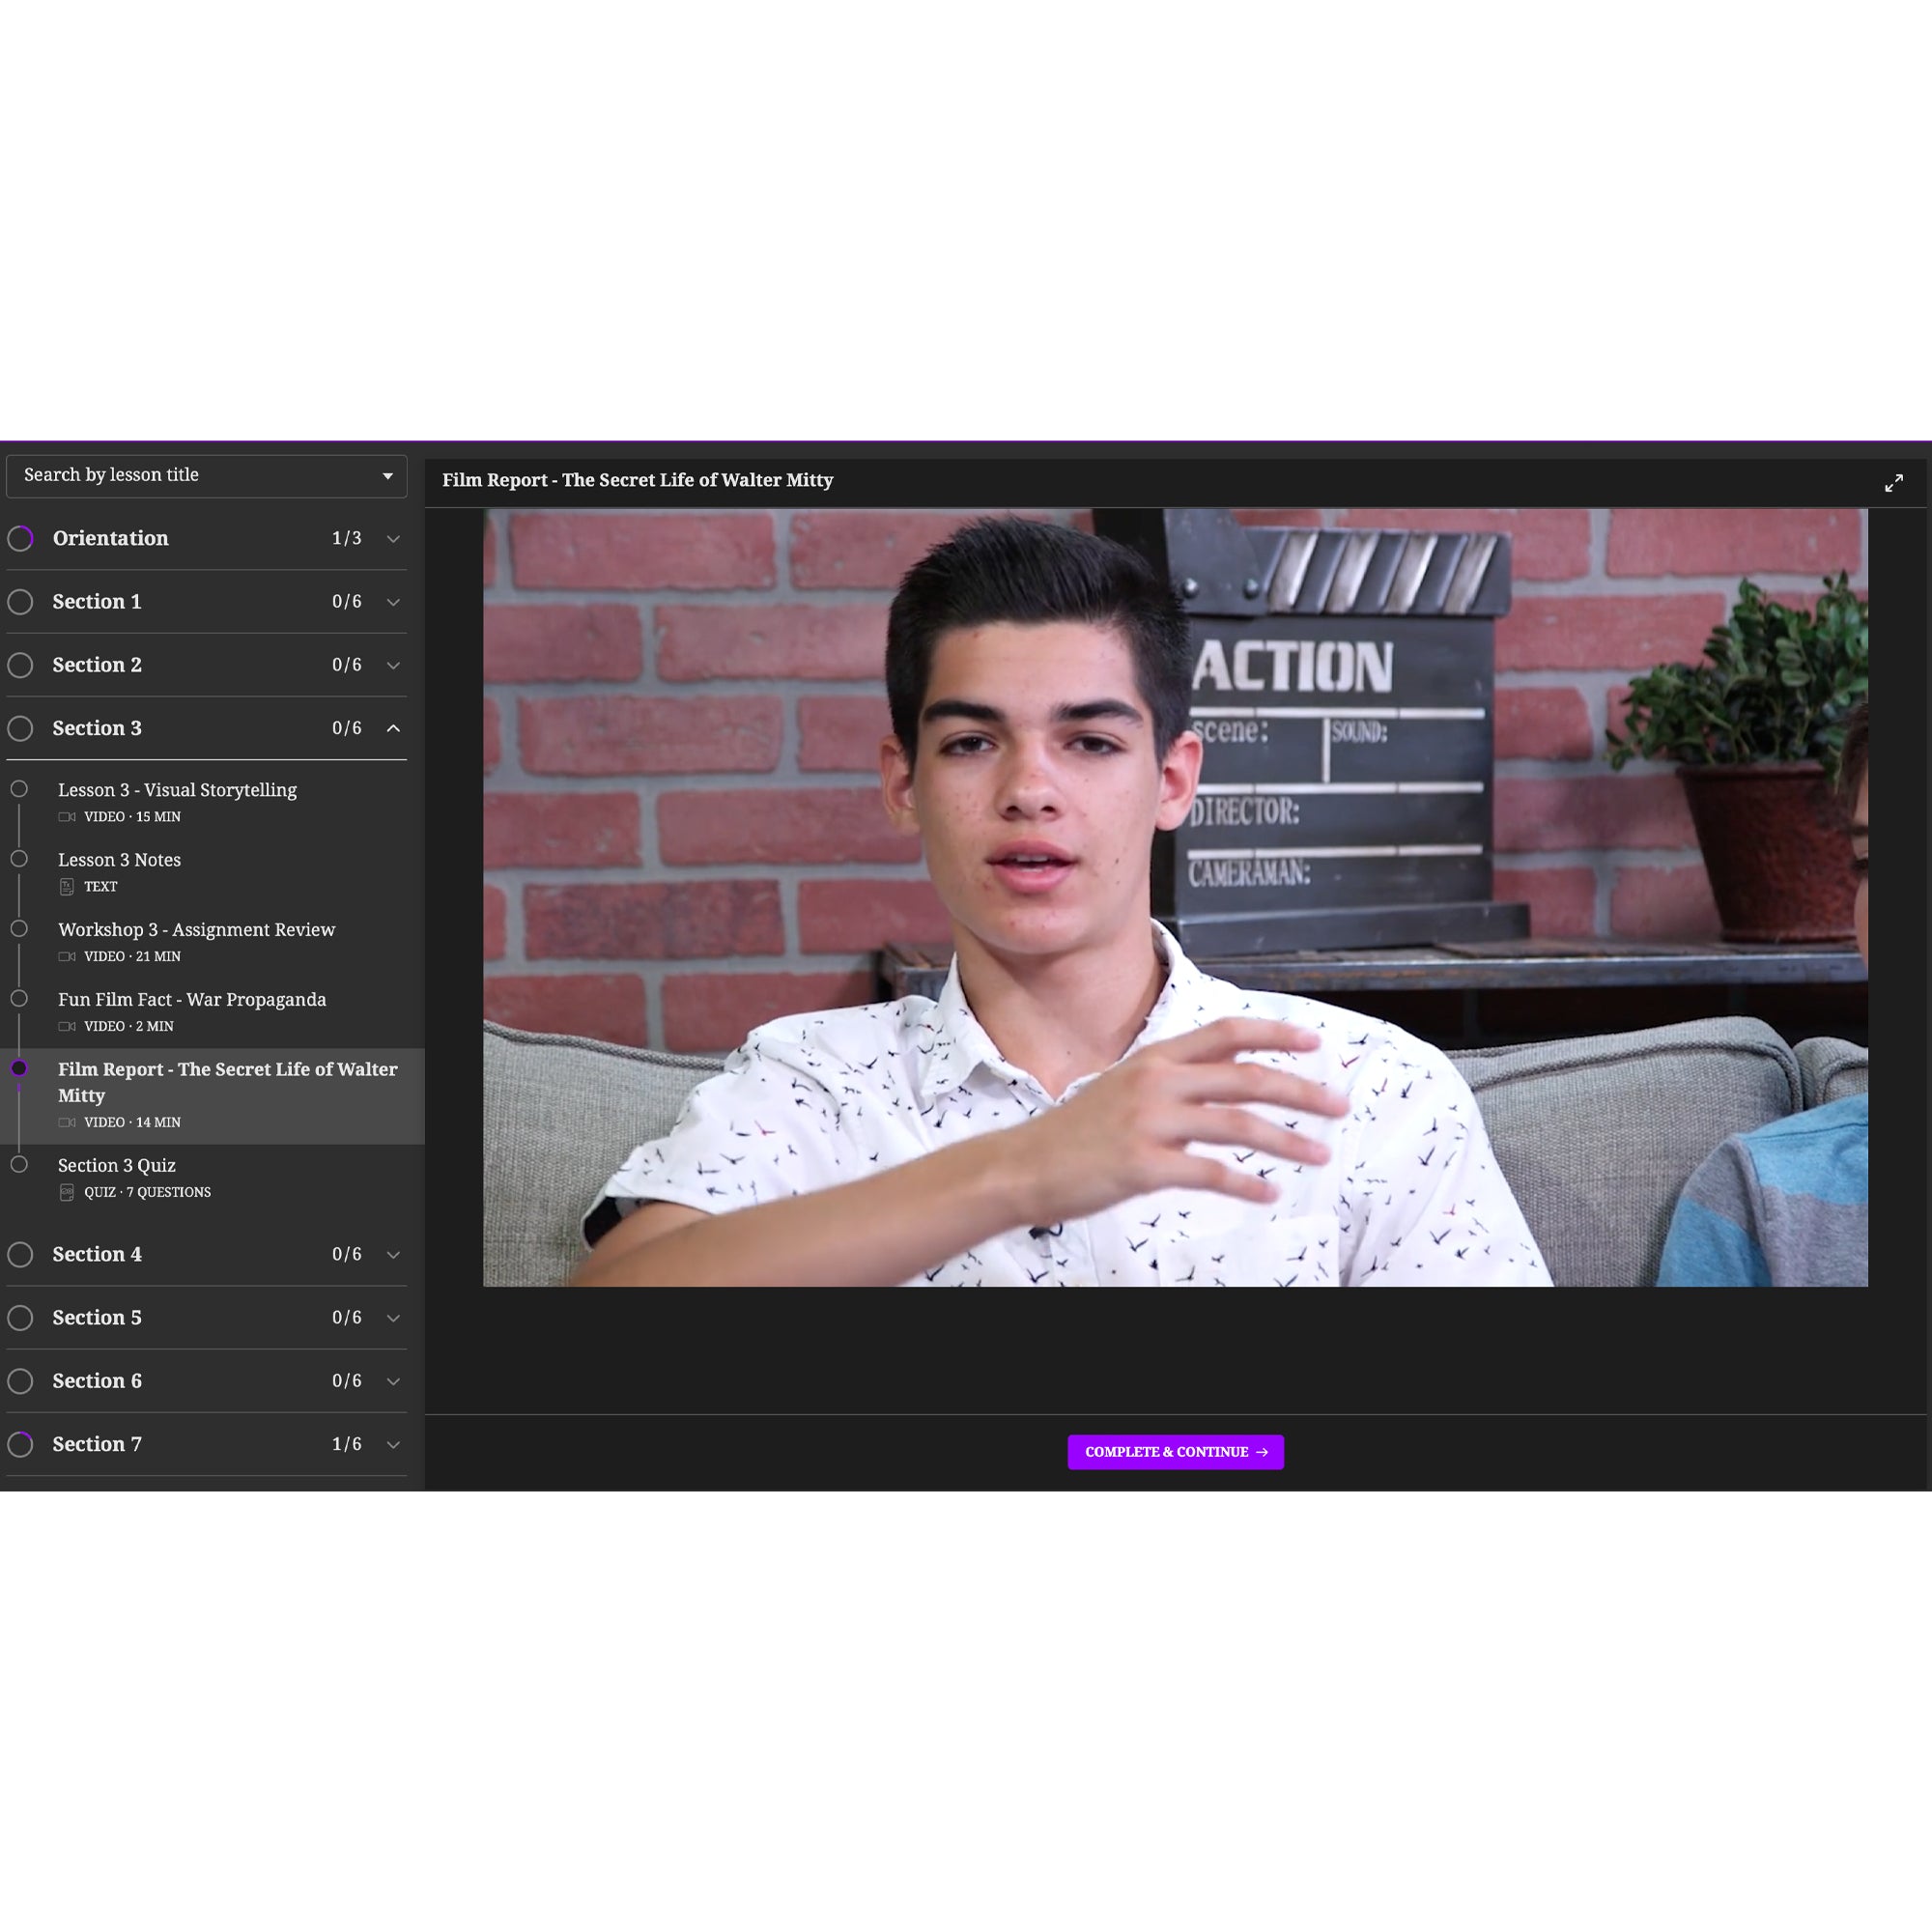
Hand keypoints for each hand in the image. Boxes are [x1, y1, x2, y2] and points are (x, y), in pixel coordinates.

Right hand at [1000, 1017, 1349, 1226]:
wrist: (1023, 1166)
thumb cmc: (1074, 1133)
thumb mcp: (1124, 1087)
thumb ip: (1175, 1078)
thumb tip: (1227, 1071)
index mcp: (1155, 1059)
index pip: (1227, 1033)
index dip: (1276, 1034)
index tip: (1315, 1043)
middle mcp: (1157, 1083)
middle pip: (1246, 1077)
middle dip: (1301, 1091)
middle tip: (1337, 1105)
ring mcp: (1150, 1122)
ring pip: (1238, 1125)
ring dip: (1287, 1140)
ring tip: (1319, 1153)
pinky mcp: (1144, 1165)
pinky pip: (1210, 1173)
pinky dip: (1246, 1185)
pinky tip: (1268, 1193)